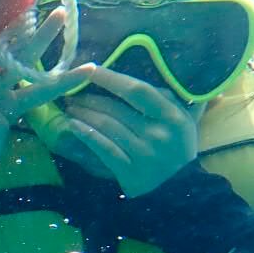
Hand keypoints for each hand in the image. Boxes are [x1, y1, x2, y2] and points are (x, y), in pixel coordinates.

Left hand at [62, 67, 206, 197]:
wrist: (181, 186)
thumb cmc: (176, 143)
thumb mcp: (182, 117)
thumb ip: (167, 95)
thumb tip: (145, 66)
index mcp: (173, 116)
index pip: (137, 90)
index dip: (111, 78)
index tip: (90, 69)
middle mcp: (160, 135)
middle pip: (117, 109)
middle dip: (90, 98)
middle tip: (72, 92)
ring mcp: (145, 155)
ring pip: (107, 127)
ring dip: (84, 114)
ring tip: (70, 107)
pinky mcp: (131, 172)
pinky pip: (103, 149)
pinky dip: (86, 135)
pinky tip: (73, 125)